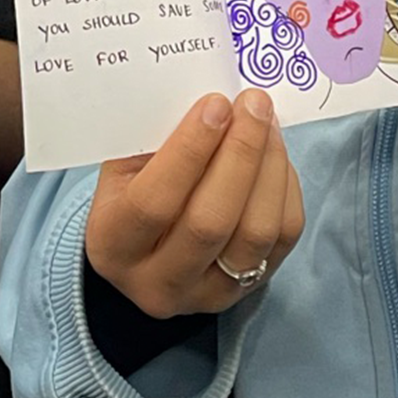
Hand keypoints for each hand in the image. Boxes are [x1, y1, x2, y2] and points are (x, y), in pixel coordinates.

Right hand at [85, 90, 304, 320]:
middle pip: (209, 222)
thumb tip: (213, 102)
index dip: (189, 150)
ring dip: (269, 167)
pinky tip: (275, 154)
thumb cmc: (134, 190)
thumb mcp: (125, 166)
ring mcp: (207, 295)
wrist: (148, 249)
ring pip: (254, 233)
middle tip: (253, 103)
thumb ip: (158, 139)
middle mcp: (157, 282)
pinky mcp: (249, 291)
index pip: (153, 203)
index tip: (216, 103)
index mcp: (113, 244)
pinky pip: (282, 237)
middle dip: (240, 153)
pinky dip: (285, 188)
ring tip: (268, 122)